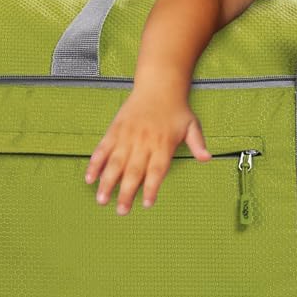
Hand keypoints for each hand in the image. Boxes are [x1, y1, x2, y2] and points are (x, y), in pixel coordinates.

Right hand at [85, 88, 210, 213]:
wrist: (158, 86)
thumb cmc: (176, 109)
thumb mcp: (192, 125)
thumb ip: (197, 144)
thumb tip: (207, 158)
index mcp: (163, 144)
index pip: (157, 170)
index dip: (151, 187)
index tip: (147, 203)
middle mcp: (144, 142)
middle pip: (134, 171)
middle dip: (126, 193)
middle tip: (122, 211)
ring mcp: (127, 136)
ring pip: (115, 163)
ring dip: (107, 182)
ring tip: (102, 200)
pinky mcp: (115, 130)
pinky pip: (103, 149)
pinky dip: (95, 163)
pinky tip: (89, 178)